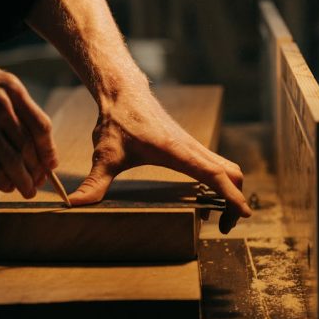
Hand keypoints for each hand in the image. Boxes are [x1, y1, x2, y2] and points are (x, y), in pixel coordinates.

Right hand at [0, 53, 56, 197]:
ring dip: (24, 180)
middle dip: (38, 168)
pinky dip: (2, 181)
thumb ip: (13, 95)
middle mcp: (2, 106)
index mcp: (12, 88)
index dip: (49, 149)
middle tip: (40, 181)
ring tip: (28, 191)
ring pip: (14, 161)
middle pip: (29, 146)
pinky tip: (7, 187)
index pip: (42, 126)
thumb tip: (31, 122)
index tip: (51, 163)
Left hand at [68, 91, 251, 233]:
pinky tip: (204, 193)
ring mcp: (192, 145)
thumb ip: (94, 183)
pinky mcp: (188, 144)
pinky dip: (221, 179)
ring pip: (226, 166)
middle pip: (232, 172)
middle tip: (223, 225)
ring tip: (217, 214)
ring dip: (230, 188)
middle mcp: (191, 148)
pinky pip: (215, 162)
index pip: (216, 175)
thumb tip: (74, 205)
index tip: (244, 216)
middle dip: (236, 199)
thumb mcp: (106, 155)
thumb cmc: (117, 122)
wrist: (124, 93)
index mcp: (178, 152)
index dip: (232, 196)